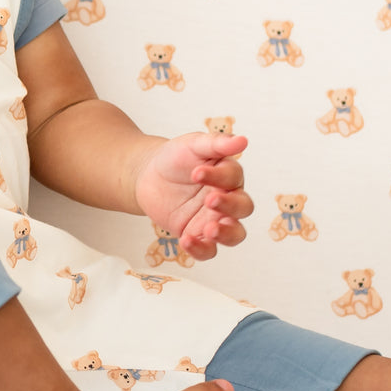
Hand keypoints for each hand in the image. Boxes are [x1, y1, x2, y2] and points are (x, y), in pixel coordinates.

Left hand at [133, 133, 252, 260]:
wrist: (148, 174)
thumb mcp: (192, 145)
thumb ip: (216, 143)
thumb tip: (242, 140)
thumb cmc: (176, 157)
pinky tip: (186, 240)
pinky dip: (201, 249)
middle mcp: (227, 199)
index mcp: (229, 176)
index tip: (196, 173)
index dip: (218, 177)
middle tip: (210, 200)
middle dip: (229, 206)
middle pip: (243, 208)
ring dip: (226, 234)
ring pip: (234, 234)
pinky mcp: (197, 234)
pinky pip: (208, 250)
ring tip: (210, 230)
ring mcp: (213, 219)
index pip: (234, 178)